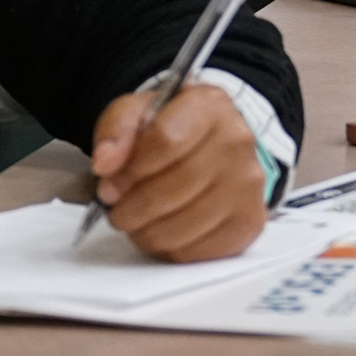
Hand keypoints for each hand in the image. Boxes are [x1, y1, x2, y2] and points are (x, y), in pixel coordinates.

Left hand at [90, 82, 266, 261]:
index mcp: (208, 105)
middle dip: (135, 207)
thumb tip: (104, 163)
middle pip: (178, 186)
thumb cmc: (170, 128)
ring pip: (190, 223)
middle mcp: (237, 142)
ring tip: (135, 225)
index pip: (167, 139)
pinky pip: (206, 249)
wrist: (210, 144)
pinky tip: (161, 235)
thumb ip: (116, 129)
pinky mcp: (250, 221)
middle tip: (116, 213)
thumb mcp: (136, 112)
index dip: (130, 170)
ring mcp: (249, 184)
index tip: (108, 184)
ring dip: (150, 233)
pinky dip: (174, 249)